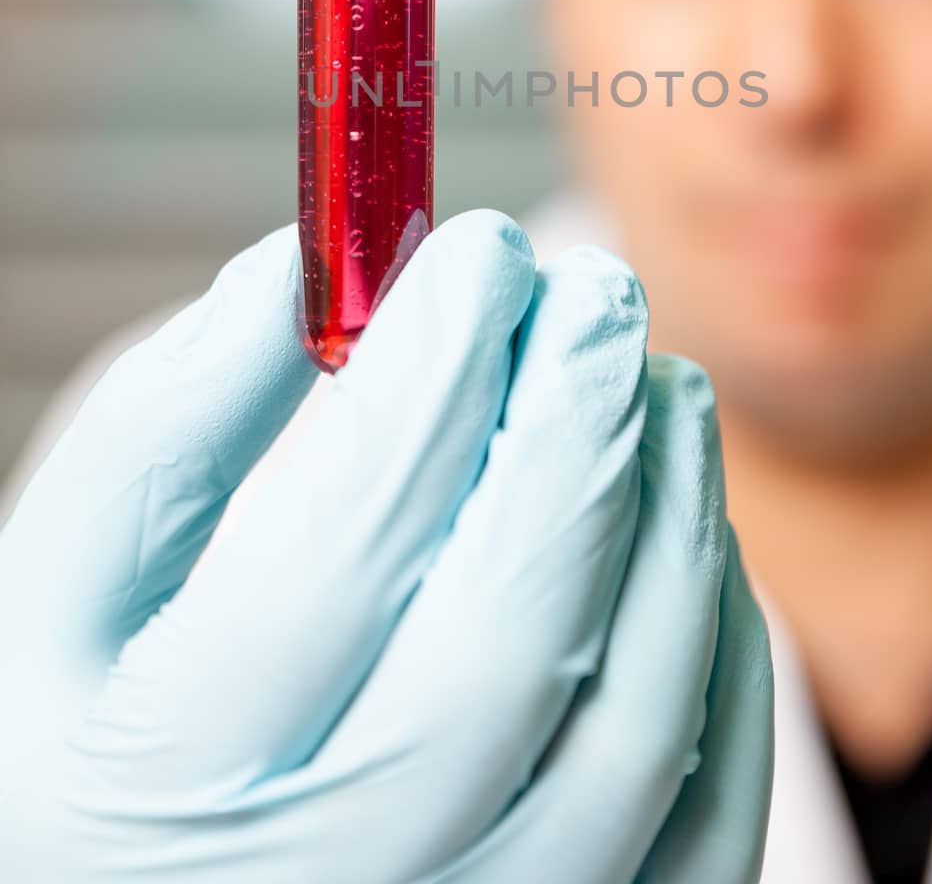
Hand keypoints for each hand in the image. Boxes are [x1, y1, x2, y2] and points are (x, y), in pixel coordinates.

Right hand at [0, 209, 772, 881]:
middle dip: (573, 422)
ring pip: (635, 719)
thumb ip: (163, 427)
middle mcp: (335, 881)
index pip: (341, 544)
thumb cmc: (95, 741)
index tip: (477, 251)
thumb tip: (305, 272)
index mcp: (168, 784)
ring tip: (659, 385)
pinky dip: (724, 651)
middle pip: (510, 635)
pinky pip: (708, 814)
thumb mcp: (58, 592)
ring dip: (670, 514)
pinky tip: (684, 535)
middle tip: (596, 286)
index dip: (431, 374)